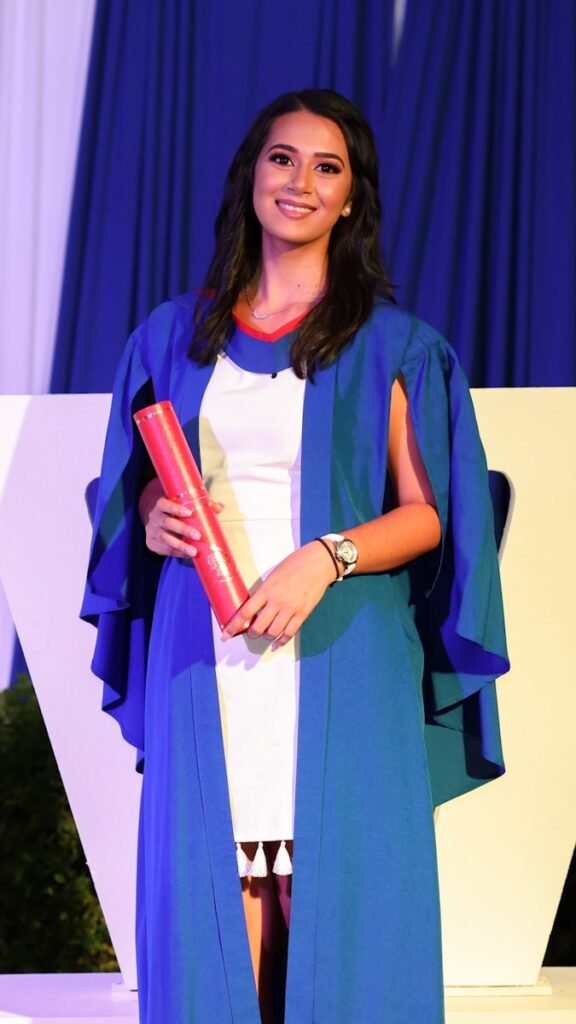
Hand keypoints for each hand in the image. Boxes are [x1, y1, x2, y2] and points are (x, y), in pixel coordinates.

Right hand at [139, 478, 222, 557]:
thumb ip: (201, 505)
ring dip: (181, 545)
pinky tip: (188, 556)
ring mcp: (153, 531)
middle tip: (198, 535)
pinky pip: (166, 550)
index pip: (165, 504)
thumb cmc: (174, 513)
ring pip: (166, 539)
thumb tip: (219, 507)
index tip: (189, 512)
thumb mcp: (183, 506)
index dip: (175, 508)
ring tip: (194, 552)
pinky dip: (178, 553)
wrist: (156, 524)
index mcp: (161, 505)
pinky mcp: (152, 544)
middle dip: (183, 529)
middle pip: (167, 523)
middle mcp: (155, 518)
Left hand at [221, 541, 335, 648]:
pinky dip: (281, 641)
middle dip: (252, 633)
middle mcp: (277, 602)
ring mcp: (290, 609)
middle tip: (251, 632)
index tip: (225, 635)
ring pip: (273, 632)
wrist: (318, 563)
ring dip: (266, 636)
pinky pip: (289, 633)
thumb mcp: (273, 576)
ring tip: (266, 633)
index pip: (245, 612)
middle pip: (258, 627)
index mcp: (266, 590)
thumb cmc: (294, 564)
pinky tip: (276, 643)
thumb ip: (264, 592)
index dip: (233, 626)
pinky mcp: (303, 614)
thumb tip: (255, 607)